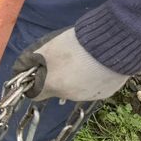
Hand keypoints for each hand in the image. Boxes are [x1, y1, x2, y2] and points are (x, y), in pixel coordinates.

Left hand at [12, 28, 129, 101]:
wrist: (112, 44)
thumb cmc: (75, 44)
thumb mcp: (48, 49)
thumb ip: (35, 61)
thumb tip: (27, 67)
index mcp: (54, 85)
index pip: (35, 95)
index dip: (34, 84)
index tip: (37, 74)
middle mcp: (70, 95)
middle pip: (57, 89)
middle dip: (57, 77)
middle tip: (63, 60)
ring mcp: (89, 95)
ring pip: (75, 88)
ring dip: (74, 78)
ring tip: (82, 60)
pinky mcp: (106, 93)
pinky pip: (93, 87)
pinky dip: (91, 79)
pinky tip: (96, 65)